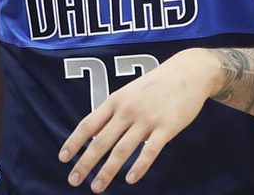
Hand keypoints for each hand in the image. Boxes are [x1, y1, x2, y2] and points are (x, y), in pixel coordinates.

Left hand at [59, 48, 219, 191]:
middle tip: (74, 180)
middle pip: (102, 141)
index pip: (89, 124)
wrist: (190, 71)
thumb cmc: (157, 84)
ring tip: (97, 187)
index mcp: (117, 100)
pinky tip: (131, 180)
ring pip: (122, 150)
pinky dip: (139, 166)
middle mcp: (128, 110)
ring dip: (107, 171)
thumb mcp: (130, 91)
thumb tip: (95, 136)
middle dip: (85, 163)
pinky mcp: (167, 127)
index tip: (63, 158)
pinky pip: (150, 151)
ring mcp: (148, 119)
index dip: (74, 142)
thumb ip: (114, 112)